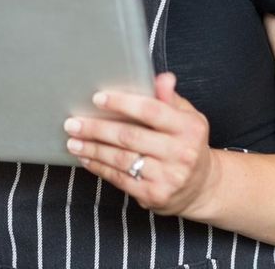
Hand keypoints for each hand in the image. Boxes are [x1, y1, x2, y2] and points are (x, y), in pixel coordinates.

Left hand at [64, 72, 219, 217]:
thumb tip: (162, 78)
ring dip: (93, 149)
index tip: (97, 98)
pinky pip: (120, 179)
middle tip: (73, 123)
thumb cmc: (187, 144)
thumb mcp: (187, 117)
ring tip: (73, 141)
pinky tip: (87, 159)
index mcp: (189, 127)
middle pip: (130, 136)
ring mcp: (168, 177)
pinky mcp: (155, 195)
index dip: (122, 103)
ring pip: (121, 159)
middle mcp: (181, 153)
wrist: (201, 186)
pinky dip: (100, 167)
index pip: (152, 110)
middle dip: (97, 128)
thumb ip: (170, 98)